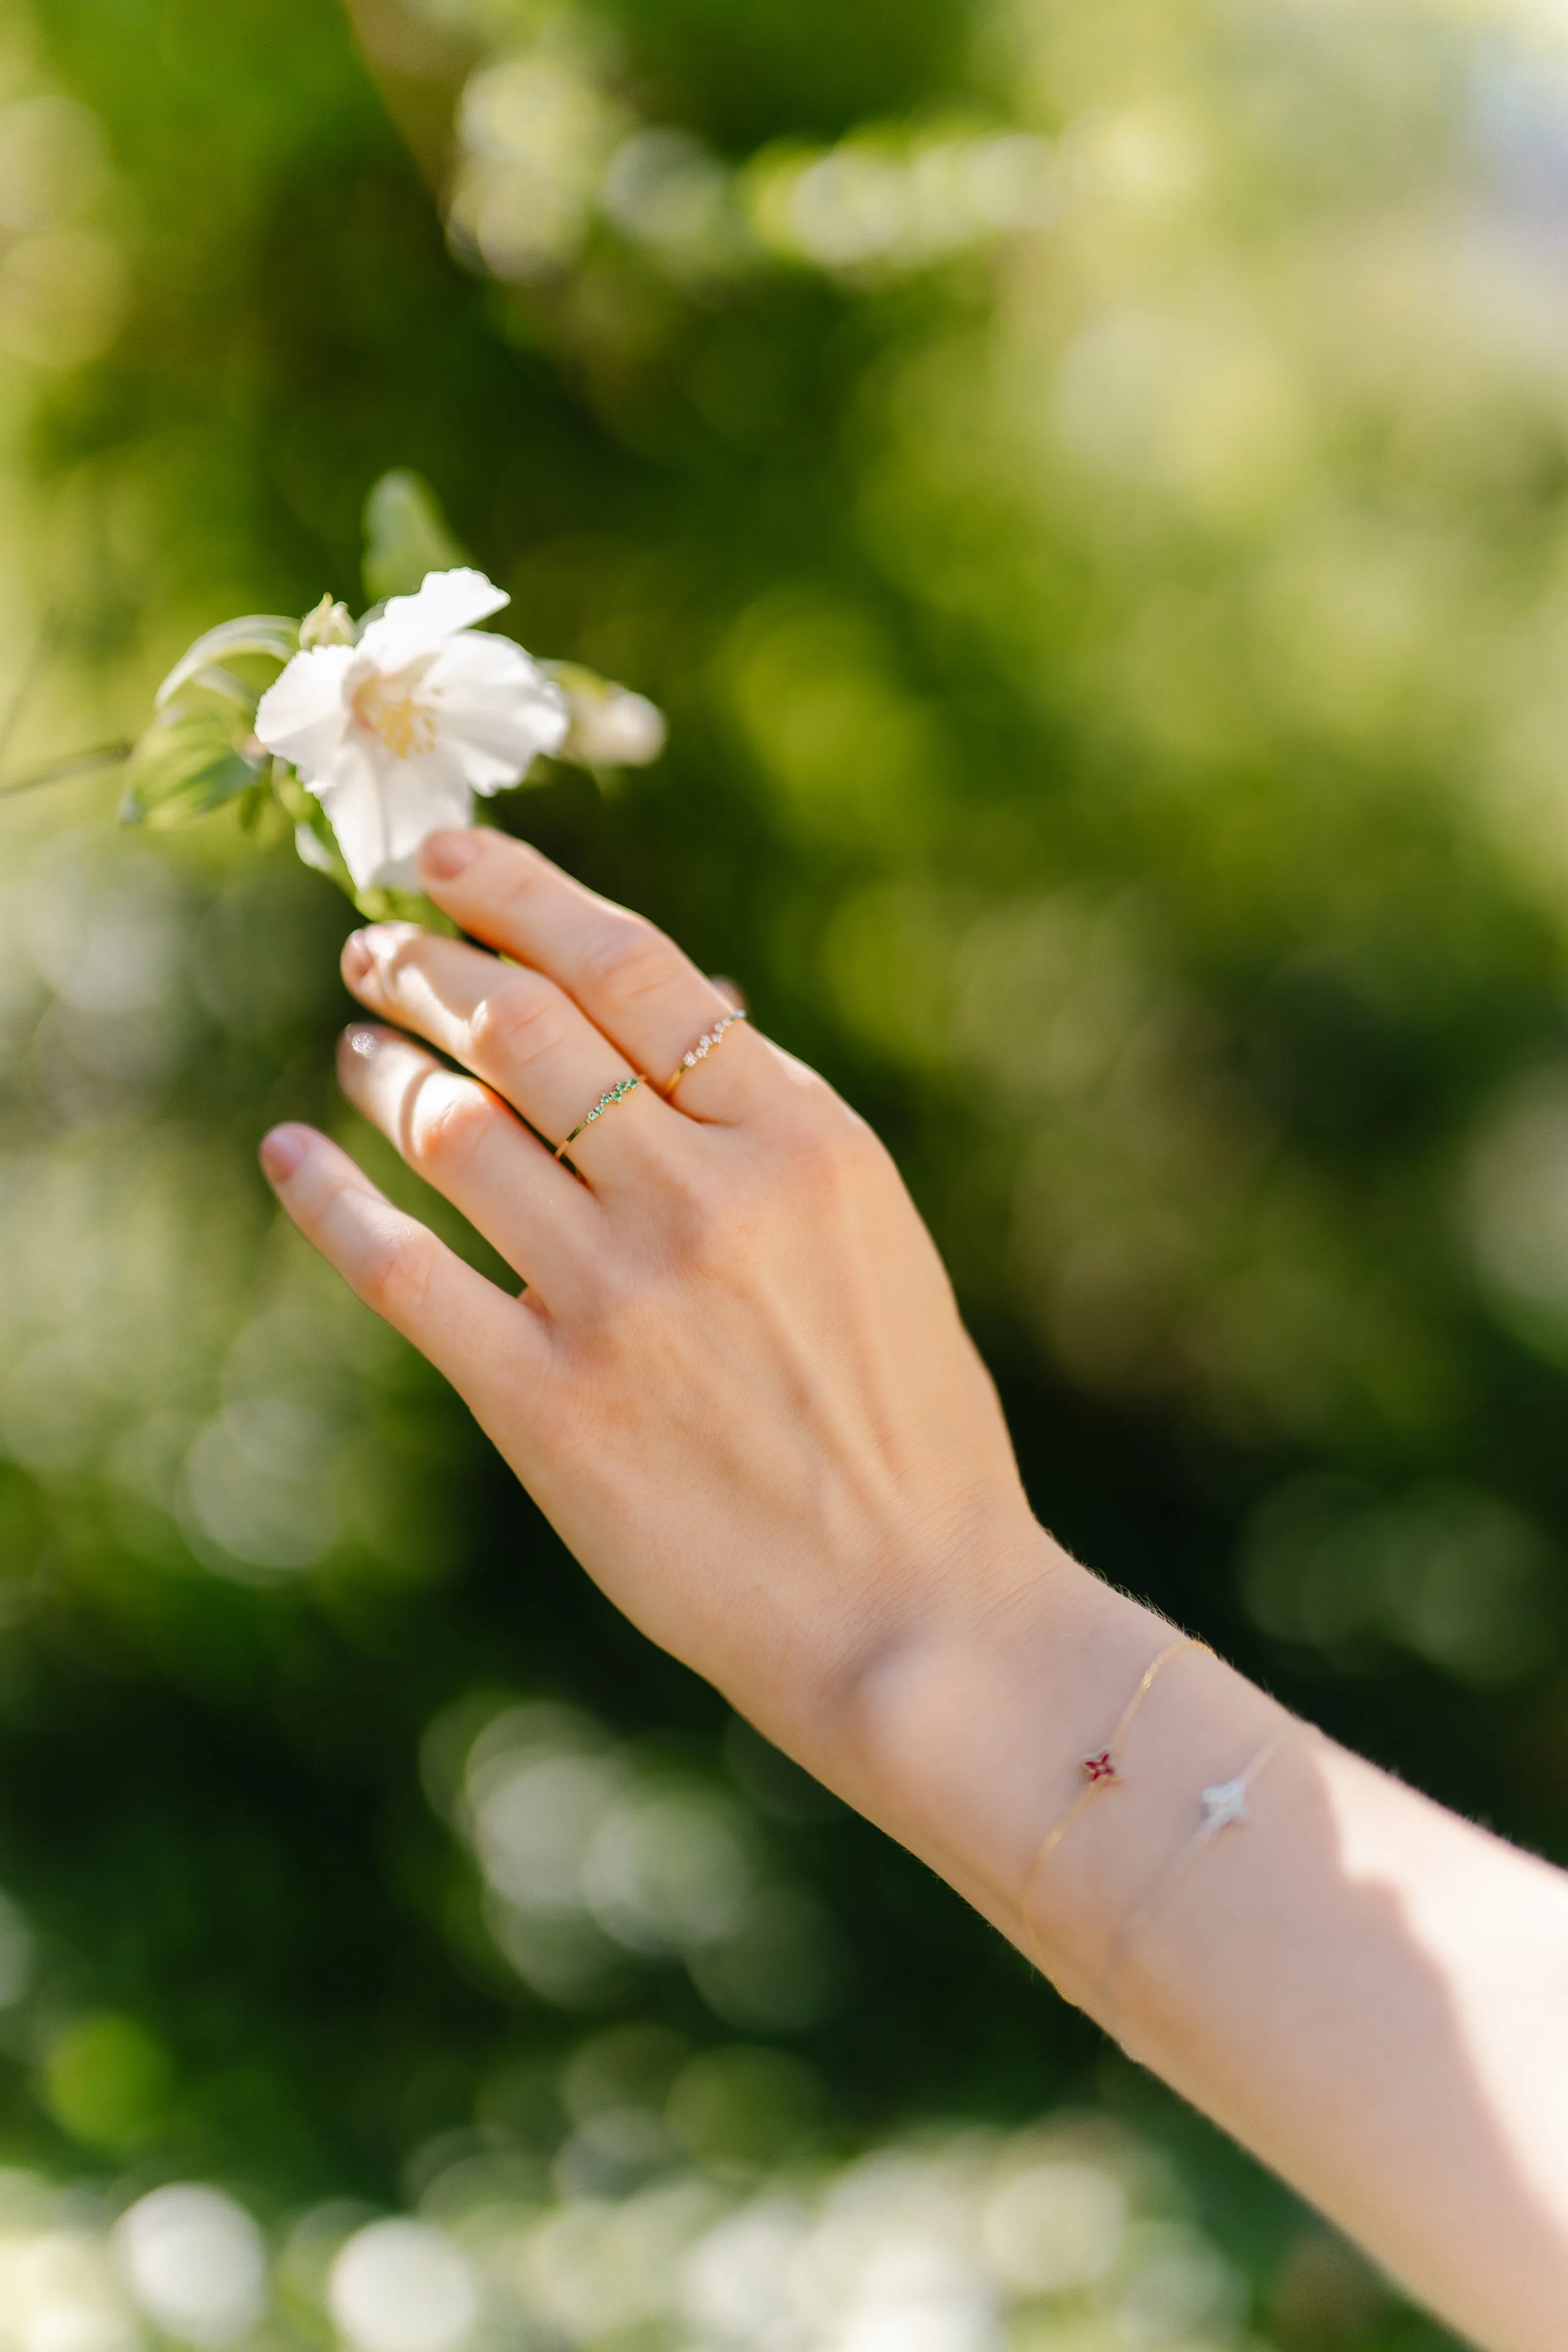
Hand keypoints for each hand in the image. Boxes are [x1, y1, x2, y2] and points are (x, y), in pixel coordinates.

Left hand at [259, 828, 1045, 1766]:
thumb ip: (767, 1124)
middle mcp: (702, 1196)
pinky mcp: (543, 1404)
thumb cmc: (908, 1419)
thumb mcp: (873, 1233)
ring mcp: (615, 1300)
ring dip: (385, 1067)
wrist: (912, 1607)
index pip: (630, 966)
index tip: (448, 859)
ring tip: (359, 1042)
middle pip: (524, 1029)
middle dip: (430, 966)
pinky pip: (401, 1269)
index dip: (519, 893)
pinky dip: (330, 1198)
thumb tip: (677, 1009)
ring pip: (453, 1129)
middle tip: (377, 946)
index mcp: (801, 1136)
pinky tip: (289, 1155)